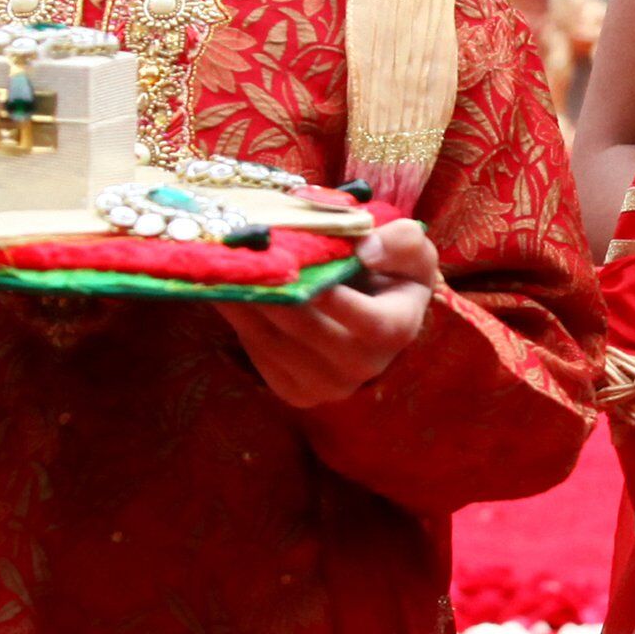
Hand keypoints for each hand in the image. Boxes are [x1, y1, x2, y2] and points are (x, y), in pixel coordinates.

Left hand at [221, 216, 441, 407]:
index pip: (369, 322)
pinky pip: (257, 353)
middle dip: (275, 293)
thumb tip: (364, 250)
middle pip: (308, 331)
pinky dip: (238, 319)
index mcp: (396, 330)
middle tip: (243, 256)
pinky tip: (223, 288)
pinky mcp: (293, 391)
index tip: (303, 269)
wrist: (375, 315)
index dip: (335, 300)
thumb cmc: (392, 273)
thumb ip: (401, 242)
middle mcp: (362, 367)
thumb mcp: (412, 251)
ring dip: (245, 303)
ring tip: (223, 267)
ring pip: (274, 342)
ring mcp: (325, 385)